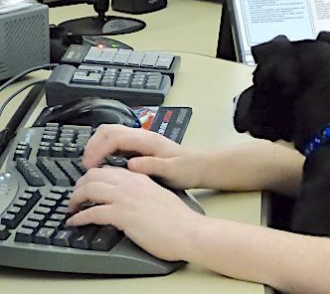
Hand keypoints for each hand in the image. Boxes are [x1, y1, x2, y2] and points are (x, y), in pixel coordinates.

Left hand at [67, 166, 201, 261]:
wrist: (188, 230)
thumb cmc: (178, 219)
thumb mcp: (158, 196)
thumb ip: (142, 192)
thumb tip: (130, 200)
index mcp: (141, 178)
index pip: (109, 169)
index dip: (93, 176)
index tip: (87, 186)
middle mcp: (131, 184)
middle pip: (95, 175)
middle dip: (79, 185)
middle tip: (75, 196)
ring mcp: (126, 198)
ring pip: (90, 189)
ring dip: (75, 198)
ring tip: (71, 208)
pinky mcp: (122, 215)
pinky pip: (92, 212)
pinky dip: (79, 217)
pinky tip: (74, 222)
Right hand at [83, 124, 203, 189]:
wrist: (201, 166)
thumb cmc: (188, 169)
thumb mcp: (173, 171)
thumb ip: (153, 166)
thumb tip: (131, 164)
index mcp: (148, 140)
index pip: (115, 137)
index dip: (98, 150)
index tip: (90, 166)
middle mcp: (142, 136)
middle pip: (108, 130)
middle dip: (93, 145)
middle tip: (86, 165)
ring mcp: (141, 140)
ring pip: (111, 134)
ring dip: (97, 146)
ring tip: (91, 165)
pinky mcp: (140, 146)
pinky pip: (116, 142)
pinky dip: (104, 149)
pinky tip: (104, 165)